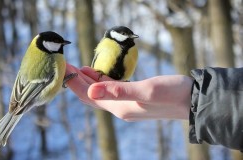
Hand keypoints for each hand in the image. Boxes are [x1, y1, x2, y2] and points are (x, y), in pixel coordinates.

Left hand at [66, 64, 192, 120]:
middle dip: (78, 82)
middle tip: (67, 67)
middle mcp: (121, 108)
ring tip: (79, 69)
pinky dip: (102, 82)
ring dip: (89, 82)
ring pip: (101, 94)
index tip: (64, 70)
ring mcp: (127, 105)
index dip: (74, 84)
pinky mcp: (134, 99)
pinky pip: (112, 92)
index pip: (89, 97)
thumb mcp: (146, 90)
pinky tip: (99, 74)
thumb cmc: (172, 94)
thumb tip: (90, 92)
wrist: (192, 100)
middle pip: (92, 96)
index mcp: (120, 107)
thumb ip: (118, 91)